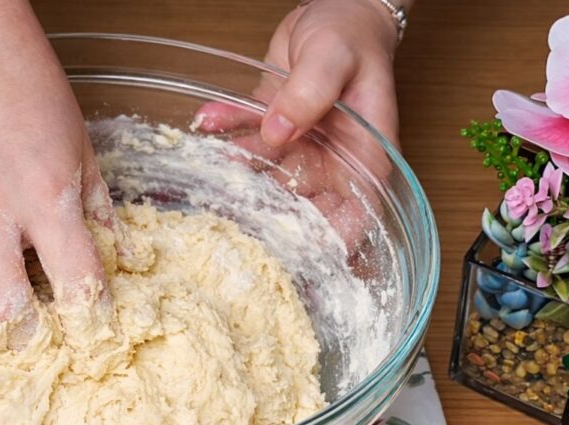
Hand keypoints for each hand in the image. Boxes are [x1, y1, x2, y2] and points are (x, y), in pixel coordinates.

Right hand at [0, 1, 112, 323]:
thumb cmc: (23, 83)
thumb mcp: (80, 144)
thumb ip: (98, 211)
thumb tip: (119, 262)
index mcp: (43, 193)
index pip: (75, 285)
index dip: (90, 316)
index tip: (89, 325)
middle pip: (0, 312)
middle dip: (21, 332)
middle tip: (28, 326)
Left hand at [195, 0, 408, 259]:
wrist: (336, 10)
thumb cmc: (352, 34)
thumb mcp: (335, 58)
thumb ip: (310, 93)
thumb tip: (278, 130)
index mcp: (363, 157)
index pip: (355, 214)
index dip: (331, 242)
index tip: (298, 257)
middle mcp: (331, 161)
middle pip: (302, 207)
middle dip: (268, 217)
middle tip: (231, 222)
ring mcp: (300, 149)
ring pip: (265, 176)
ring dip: (235, 175)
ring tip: (208, 172)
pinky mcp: (272, 130)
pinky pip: (244, 137)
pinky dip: (225, 130)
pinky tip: (205, 120)